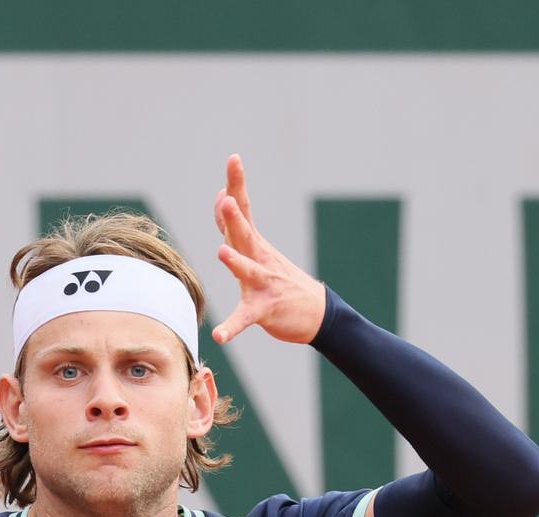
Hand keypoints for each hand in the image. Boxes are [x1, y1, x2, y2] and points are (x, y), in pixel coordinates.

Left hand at [210, 153, 327, 345]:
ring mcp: (264, 283)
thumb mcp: (256, 249)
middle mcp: (261, 259)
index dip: (238, 185)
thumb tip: (222, 195)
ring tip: (221, 252)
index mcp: (255, 244)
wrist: (317, 314)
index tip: (234, 159)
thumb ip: (235, 225)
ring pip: (249, 270)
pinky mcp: (264, 309)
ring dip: (236, 262)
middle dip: (235, 217)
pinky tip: (220, 336)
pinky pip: (246, 318)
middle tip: (227, 198)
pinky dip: (232, 327)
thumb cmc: (279, 278)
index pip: (244, 210)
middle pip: (245, 234)